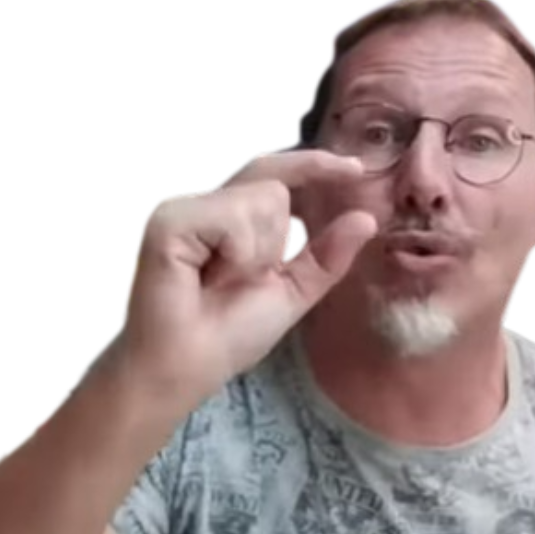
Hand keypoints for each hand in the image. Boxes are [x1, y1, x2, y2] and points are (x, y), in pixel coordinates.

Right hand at [112, 149, 376, 401]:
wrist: (185, 368)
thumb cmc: (228, 336)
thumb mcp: (292, 294)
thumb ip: (326, 257)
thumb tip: (366, 219)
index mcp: (232, 218)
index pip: (276, 175)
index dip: (314, 165)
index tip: (356, 167)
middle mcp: (207, 205)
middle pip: (273, 185)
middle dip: (277, 240)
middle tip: (244, 282)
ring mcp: (183, 208)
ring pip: (261, 198)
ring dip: (259, 252)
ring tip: (220, 283)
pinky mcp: (168, 218)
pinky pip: (233, 217)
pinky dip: (238, 254)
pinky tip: (209, 278)